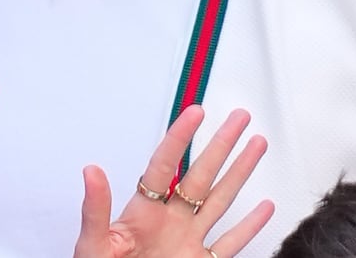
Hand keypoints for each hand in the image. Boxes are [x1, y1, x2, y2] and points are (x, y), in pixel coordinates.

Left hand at [72, 106, 273, 257]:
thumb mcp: (93, 243)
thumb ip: (95, 209)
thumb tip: (91, 172)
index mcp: (143, 212)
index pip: (165, 165)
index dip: (180, 137)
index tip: (196, 112)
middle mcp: (170, 221)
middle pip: (202, 175)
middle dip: (221, 144)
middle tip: (239, 117)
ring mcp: (188, 242)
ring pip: (221, 201)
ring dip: (240, 173)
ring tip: (256, 144)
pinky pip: (230, 244)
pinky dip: (250, 227)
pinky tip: (264, 207)